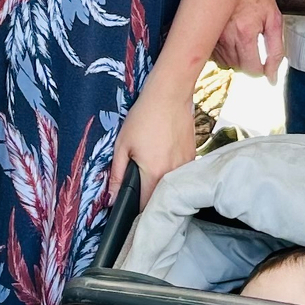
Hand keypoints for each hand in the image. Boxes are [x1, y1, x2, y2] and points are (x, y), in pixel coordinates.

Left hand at [111, 81, 195, 206]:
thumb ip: (117, 175)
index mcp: (154, 174)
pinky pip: (180, 175)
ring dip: (162, 186)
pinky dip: (172, 174)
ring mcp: (186, 166)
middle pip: (160, 199)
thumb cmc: (144, 117)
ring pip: (172, 187)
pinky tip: (164, 160)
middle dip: (149, 200)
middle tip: (138, 190)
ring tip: (151, 172)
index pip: (145, 207)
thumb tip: (112, 199)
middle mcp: (173, 174)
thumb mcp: (122, 145)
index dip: (135, 211)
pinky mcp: (193, 157)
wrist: (170, 94)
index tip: (128, 208)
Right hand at [215, 0, 283, 77]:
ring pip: (226, 64)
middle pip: (239, 68)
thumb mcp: (274, 19)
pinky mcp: (206, 34)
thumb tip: (272, 78)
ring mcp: (213, 36)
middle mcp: (226, 37)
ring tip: (242, 38)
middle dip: (249, 62)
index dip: (261, 69)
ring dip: (237, 58)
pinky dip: (225, 53)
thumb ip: (276, 51)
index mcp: (245, 33)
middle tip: (253, 43)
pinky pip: (215, 56)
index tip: (263, 62)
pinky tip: (231, 38)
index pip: (252, 70)